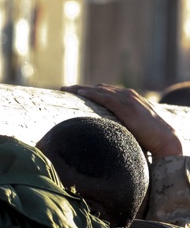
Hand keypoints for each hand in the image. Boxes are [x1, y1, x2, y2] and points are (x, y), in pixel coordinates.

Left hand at [61, 83, 183, 156]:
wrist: (165, 139)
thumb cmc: (148, 137)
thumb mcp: (130, 125)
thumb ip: (118, 123)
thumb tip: (103, 132)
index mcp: (127, 98)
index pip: (103, 91)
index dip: (86, 91)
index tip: (71, 92)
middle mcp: (127, 95)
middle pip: (98, 89)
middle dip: (80, 88)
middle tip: (63, 89)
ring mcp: (127, 100)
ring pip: (100, 91)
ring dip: (82, 89)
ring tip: (66, 89)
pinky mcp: (127, 108)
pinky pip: (106, 98)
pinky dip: (92, 94)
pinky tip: (80, 93)